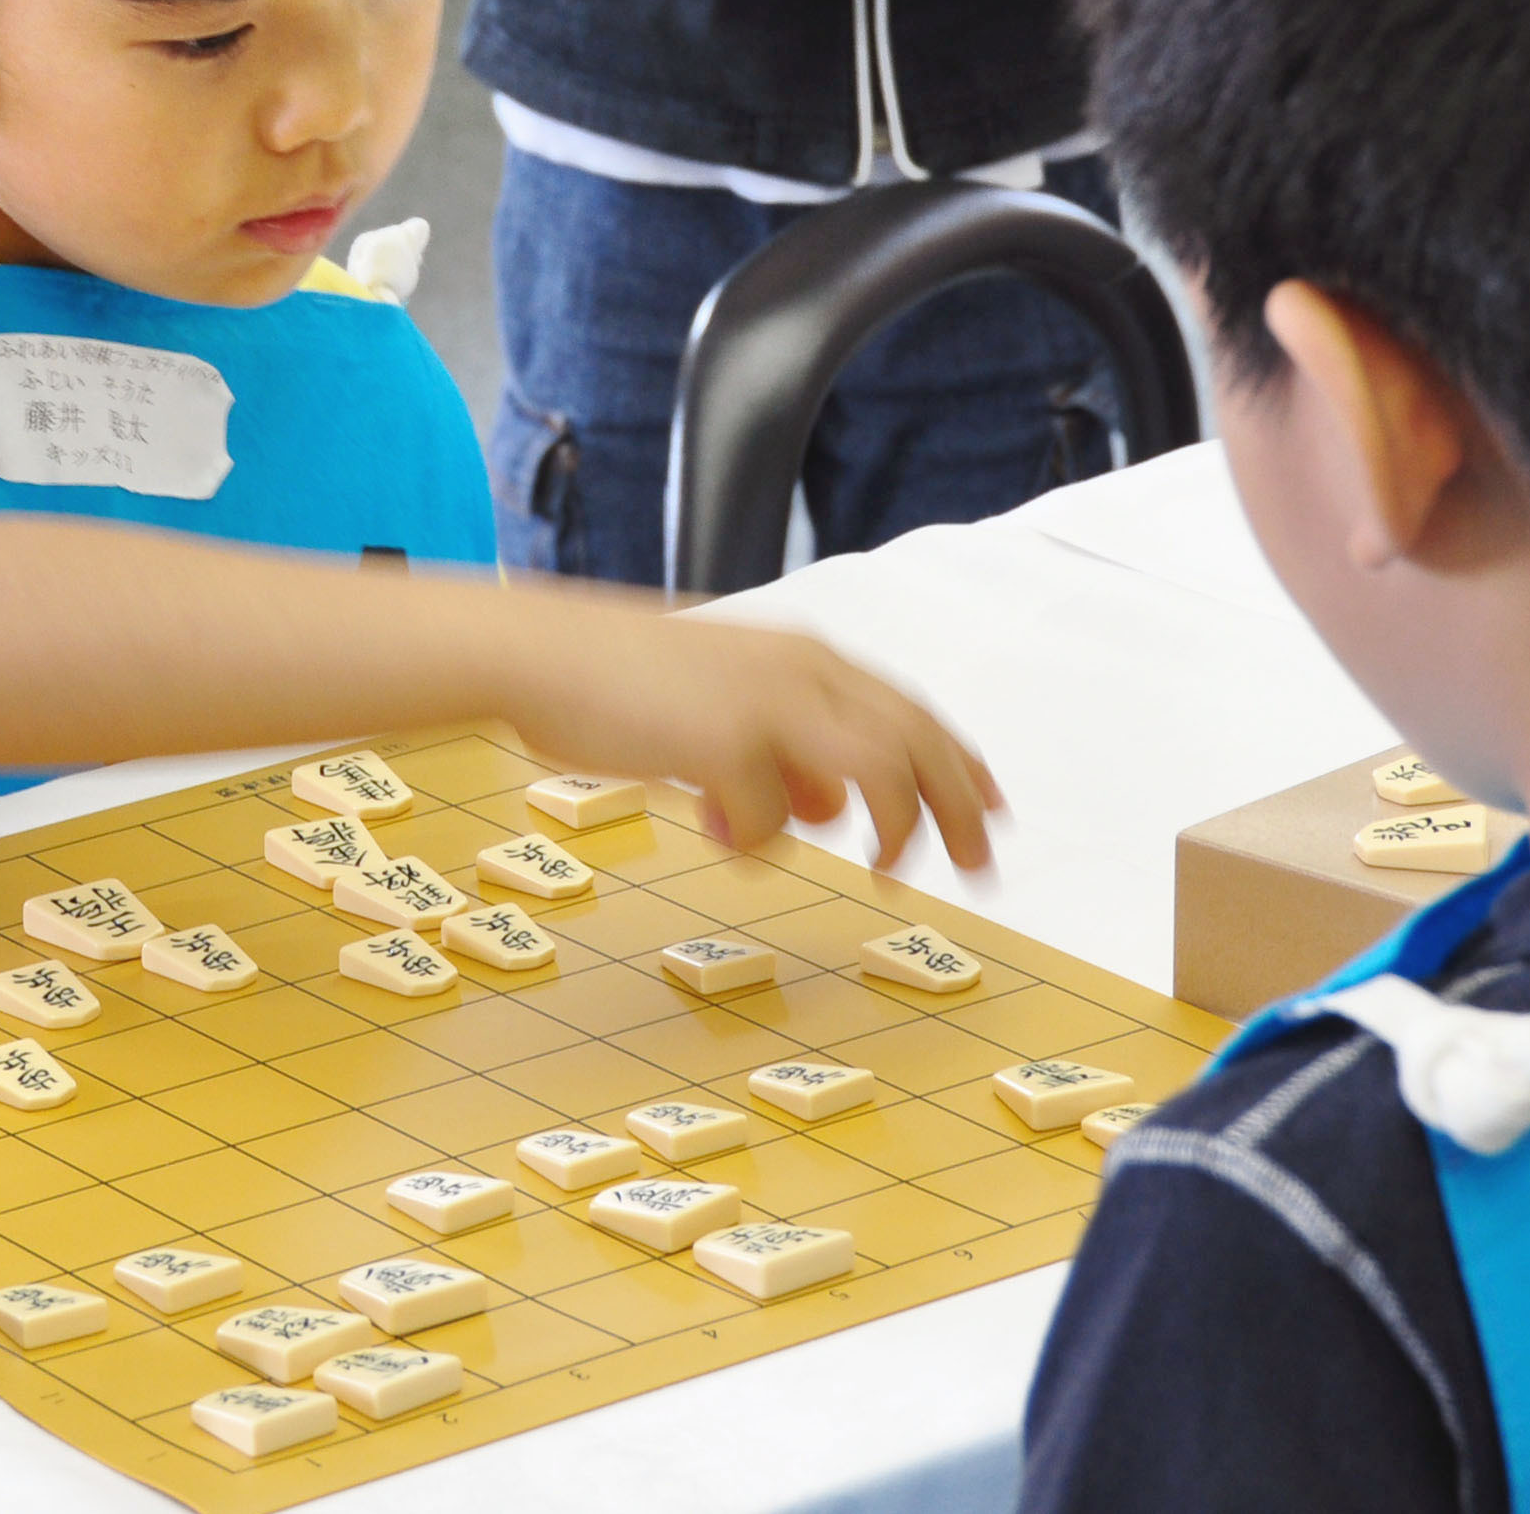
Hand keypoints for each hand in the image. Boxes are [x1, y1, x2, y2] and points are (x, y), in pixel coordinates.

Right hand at [511, 608, 1001, 869]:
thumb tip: (826, 808)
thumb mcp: (717, 707)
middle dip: (960, 806)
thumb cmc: (615, 680)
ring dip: (892, 831)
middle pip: (917, 739)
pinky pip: (773, 821)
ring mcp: (768, 704)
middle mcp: (801, 670)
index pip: (908, 708)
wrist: (538, 654)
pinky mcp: (728, 743)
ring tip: (885, 876)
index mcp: (802, 654)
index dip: (959, 760)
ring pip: (878, 774)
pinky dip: (757, 840)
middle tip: (982, 866)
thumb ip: (780, 752)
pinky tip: (715, 830)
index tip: (992, 807)